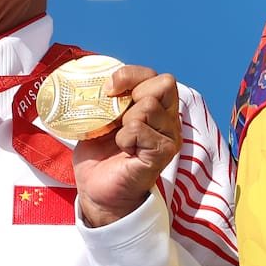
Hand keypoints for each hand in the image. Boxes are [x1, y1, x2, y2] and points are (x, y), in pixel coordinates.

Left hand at [72, 67, 182, 226]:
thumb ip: (107, 99)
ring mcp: (169, 136)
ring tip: (119, 138)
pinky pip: (139, 128)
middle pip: (164, 83)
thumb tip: (96, 82)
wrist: (98, 191)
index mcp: (157, 107)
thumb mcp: (101, 118)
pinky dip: (124, 137)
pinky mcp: (162, 152)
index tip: (109, 89)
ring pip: (149, 105)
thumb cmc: (100, 156)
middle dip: (133, 91)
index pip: (156, 76)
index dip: (131, 75)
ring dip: (124, 119)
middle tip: (117, 113)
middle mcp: (168, 119)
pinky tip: (124, 150)